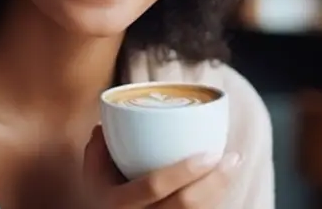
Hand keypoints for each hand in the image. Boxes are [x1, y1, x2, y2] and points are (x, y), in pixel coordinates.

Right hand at [83, 125, 240, 207]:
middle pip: (186, 205)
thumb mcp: (90, 176)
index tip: (208, 152)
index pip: (154, 187)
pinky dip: (213, 199)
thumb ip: (98, 148)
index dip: (184, 171)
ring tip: (232, 166)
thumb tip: (110, 120)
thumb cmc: (98, 199)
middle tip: (232, 157)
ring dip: (220, 190)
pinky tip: (220, 184)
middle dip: (216, 181)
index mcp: (118, 203)